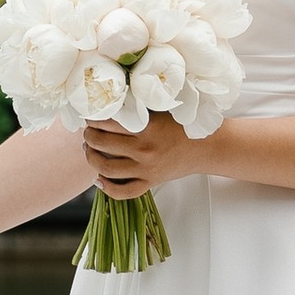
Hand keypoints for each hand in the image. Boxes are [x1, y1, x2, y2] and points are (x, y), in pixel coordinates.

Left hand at [81, 110, 195, 200]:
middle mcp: (144, 150)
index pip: (108, 122)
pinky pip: (124, 192)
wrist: (207, 147)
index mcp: (146, 128)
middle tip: (87, 131)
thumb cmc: (184, 125)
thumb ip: (138, 108)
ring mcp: (146, 169)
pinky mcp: (150, 183)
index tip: (89, 115)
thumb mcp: (161, 111)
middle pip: (102, 144)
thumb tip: (110, 102)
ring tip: (89, 149)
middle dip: (89, 136)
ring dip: (91, 158)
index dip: (93, 118)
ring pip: (107, 168)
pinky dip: (107, 188)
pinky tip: (98, 179)